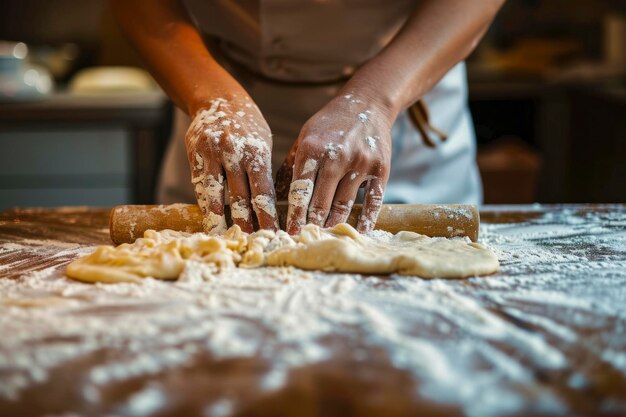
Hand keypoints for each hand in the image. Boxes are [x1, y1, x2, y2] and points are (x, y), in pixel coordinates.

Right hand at [185, 95, 277, 233]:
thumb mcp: (263, 143)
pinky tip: (211, 221)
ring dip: (222, 221)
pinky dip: (206, 206)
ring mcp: (211, 155)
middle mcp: (233, 154)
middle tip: (252, 244)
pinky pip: (201, 187)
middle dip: (247, 224)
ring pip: (216, 196)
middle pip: (240, 198)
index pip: (263, 192)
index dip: (267, 216)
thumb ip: (264, 171)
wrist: (219, 100)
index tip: (272, 234)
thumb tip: (270, 205)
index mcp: (256, 152)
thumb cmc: (248, 127)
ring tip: (227, 240)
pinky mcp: (194, 157)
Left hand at [276, 92, 393, 234]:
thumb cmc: (330, 124)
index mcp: (313, 148)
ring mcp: (361, 163)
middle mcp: (337, 156)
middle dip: (311, 224)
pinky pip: (373, 201)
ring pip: (344, 204)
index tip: (289, 232)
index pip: (300, 189)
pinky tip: (358, 233)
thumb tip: (277, 195)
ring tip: (325, 239)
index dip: (295, 214)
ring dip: (334, 225)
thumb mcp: (305, 136)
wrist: (368, 103)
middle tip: (305, 241)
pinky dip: (366, 219)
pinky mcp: (380, 169)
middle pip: (321, 201)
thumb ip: (292, 165)